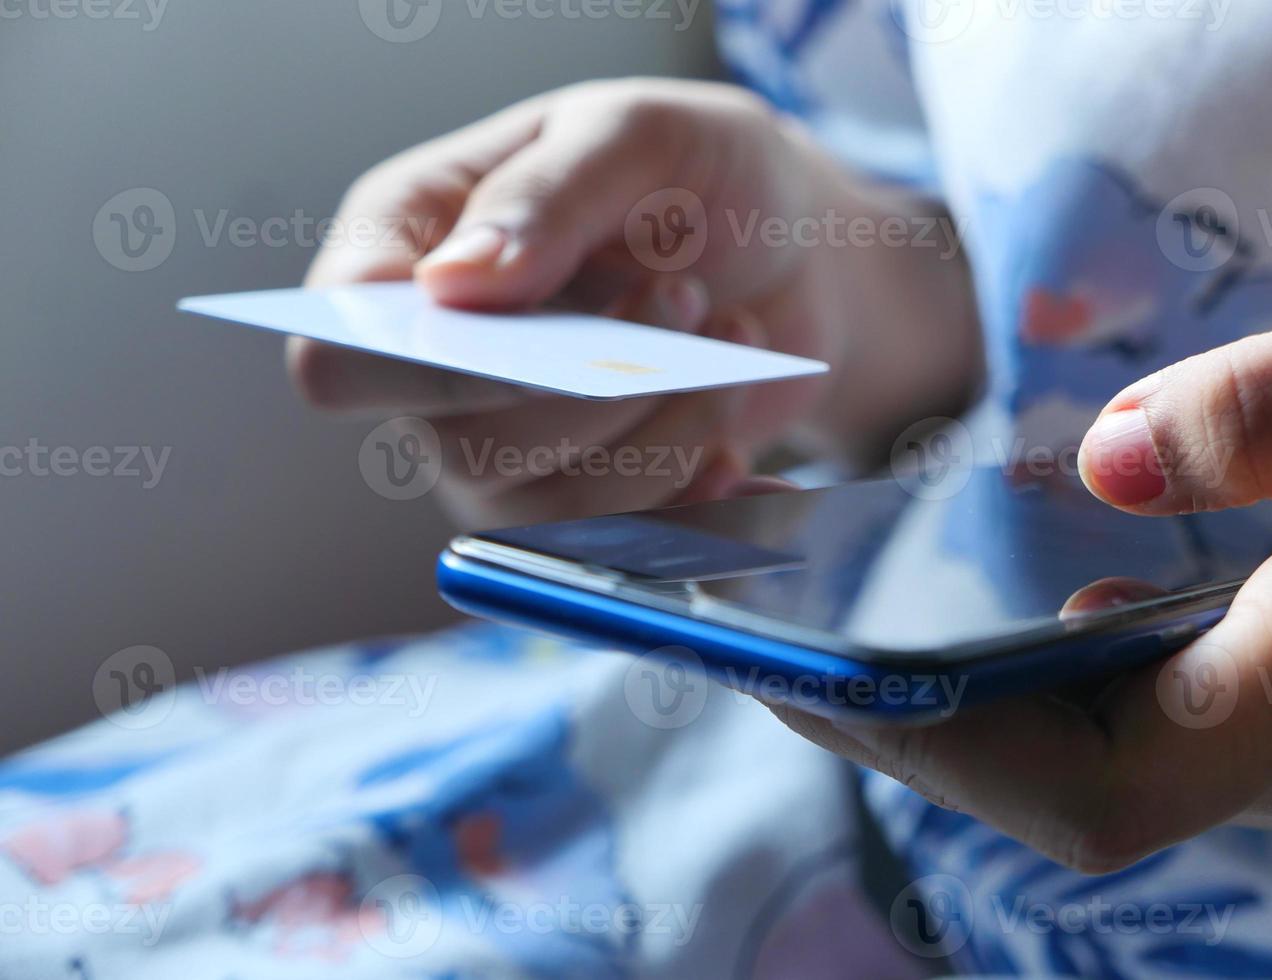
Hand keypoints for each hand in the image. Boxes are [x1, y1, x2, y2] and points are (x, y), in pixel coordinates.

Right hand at [289, 78, 977, 527]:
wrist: (792, 247)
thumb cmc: (696, 169)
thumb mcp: (633, 133)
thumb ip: (543, 196)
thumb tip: (450, 287)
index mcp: (406, 254)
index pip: (340, 359)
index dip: (416, 369)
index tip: (537, 329)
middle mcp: (439, 372)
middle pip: (464, 452)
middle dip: (597, 391)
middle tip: (686, 293)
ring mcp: (511, 452)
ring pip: (552, 514)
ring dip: (664, 441)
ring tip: (730, 347)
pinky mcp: (593, 504)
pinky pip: (630, 553)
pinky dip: (702, 506)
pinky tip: (745, 453)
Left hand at [771, 249, 1271, 872]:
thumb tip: (1108, 462)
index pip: (1083, 792)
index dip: (933, 758)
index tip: (803, 692)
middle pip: (1080, 792)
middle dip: (926, 740)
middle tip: (795, 659)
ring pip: (1126, 770)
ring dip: (990, 722)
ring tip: (873, 646)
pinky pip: (1178, 732)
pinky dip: (1076, 695)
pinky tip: (1040, 629)